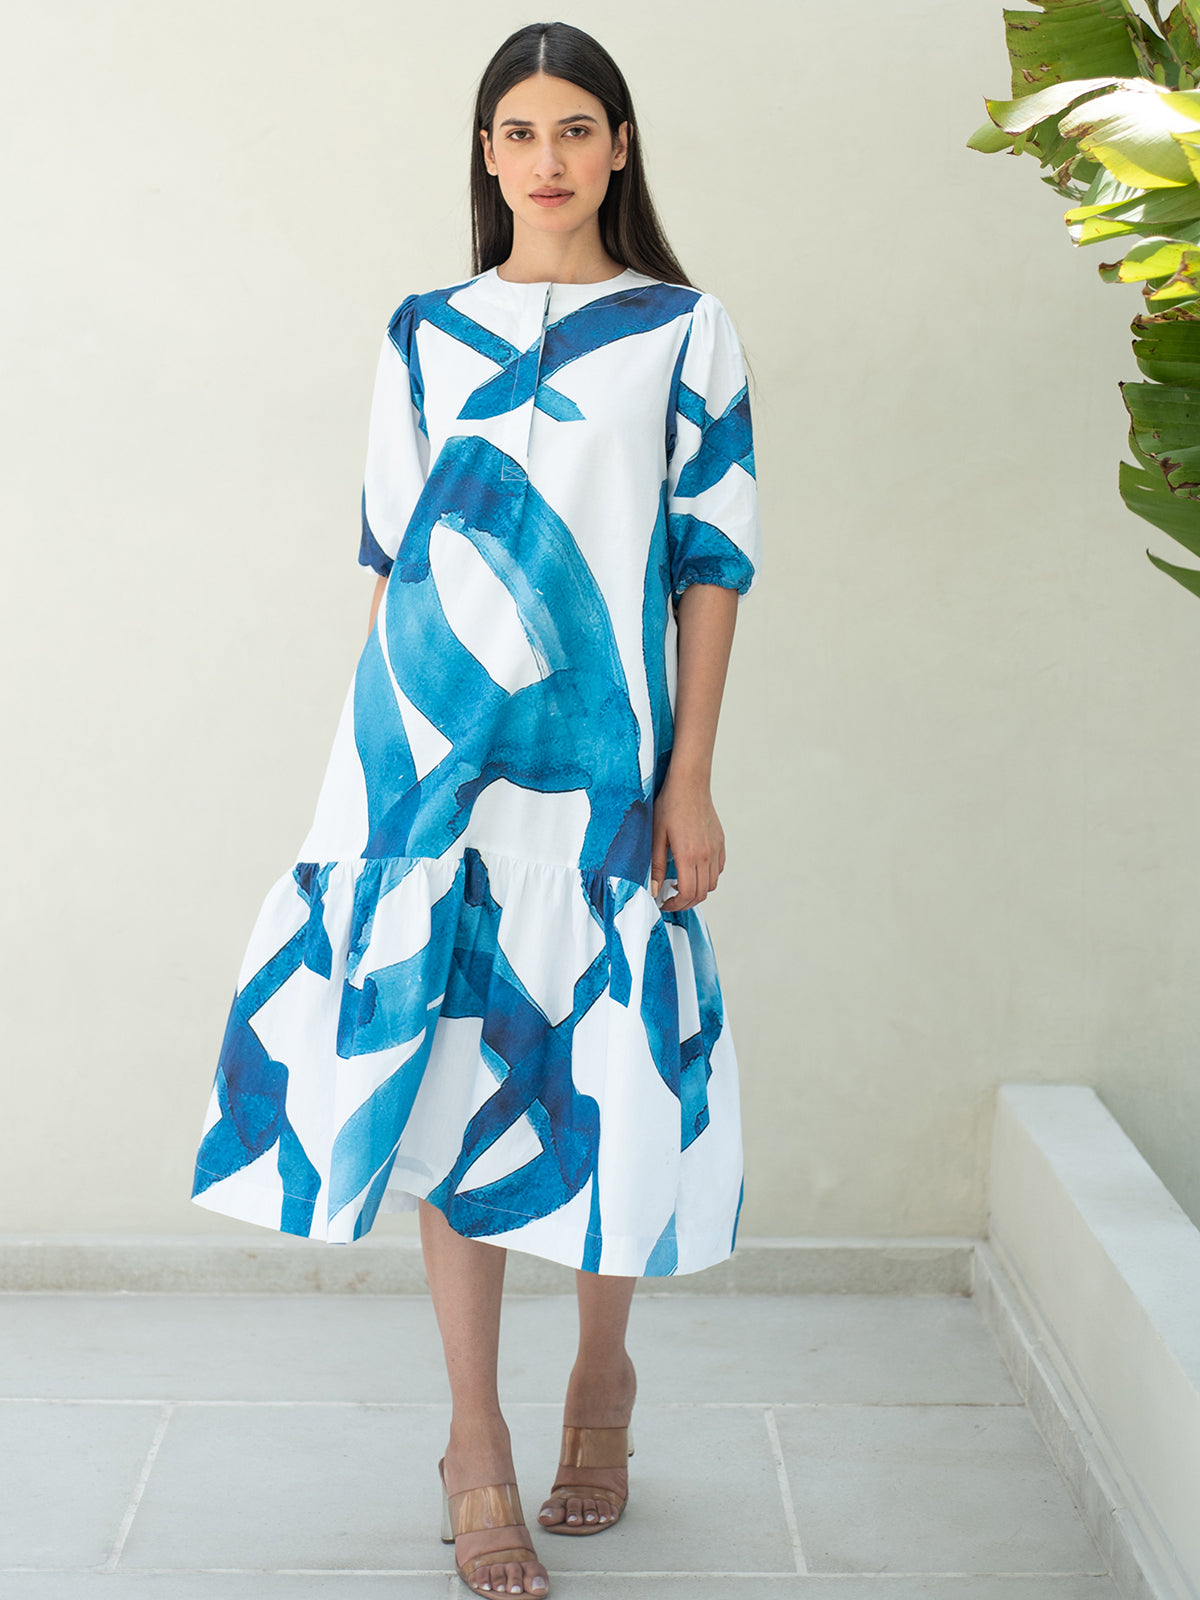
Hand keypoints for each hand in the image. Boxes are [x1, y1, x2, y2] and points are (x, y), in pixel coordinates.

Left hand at [650, 768, 725, 911]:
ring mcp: (715, 849)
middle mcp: (705, 855)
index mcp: (688, 855)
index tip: (665, 903)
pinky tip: (693, 870)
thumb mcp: (656, 836)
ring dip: (697, 891)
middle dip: (685, 902)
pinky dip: (708, 877)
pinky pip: (718, 869)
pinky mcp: (720, 843)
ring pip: (712, 884)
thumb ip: (655, 866)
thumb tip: (654, 891)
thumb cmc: (669, 806)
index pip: (689, 893)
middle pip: (702, 893)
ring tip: (681, 886)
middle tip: (671, 900)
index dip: (676, 905)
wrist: (690, 784)